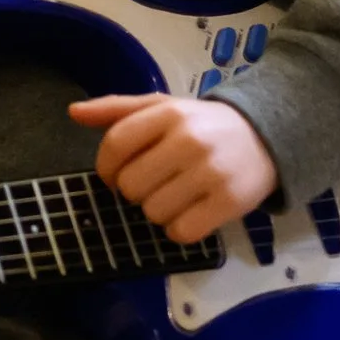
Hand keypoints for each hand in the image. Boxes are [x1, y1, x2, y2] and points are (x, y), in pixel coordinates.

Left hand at [71, 94, 277, 244]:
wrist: (267, 136)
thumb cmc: (203, 125)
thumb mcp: (163, 107)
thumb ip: (117, 109)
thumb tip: (73, 112)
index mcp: (168, 112)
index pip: (115, 144)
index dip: (104, 168)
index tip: (112, 176)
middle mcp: (189, 140)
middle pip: (130, 185)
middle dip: (134, 191)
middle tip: (154, 183)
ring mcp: (211, 172)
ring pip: (153, 212)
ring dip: (158, 211)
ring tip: (176, 195)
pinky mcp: (230, 202)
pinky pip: (182, 232)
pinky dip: (180, 229)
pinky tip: (191, 213)